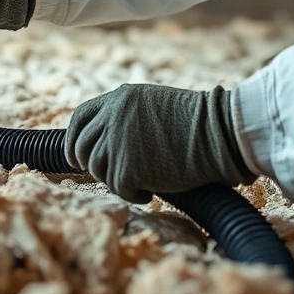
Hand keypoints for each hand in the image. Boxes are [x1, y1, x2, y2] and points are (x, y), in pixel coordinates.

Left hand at [65, 83, 253, 201]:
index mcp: (119, 97)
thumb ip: (125, 116)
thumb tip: (104, 140)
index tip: (75, 156)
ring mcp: (118, 141)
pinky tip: (150, 192)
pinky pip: (118, 189)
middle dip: (91, 164)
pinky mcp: (127, 167)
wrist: (219, 134)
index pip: (80, 117)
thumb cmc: (195, 124)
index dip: (74, 139)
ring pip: (98, 169)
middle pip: (84, 146)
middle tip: (110, 176)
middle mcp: (113, 116)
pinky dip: (133, 195)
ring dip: (115, 180)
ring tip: (140, 181)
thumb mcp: (152, 105)